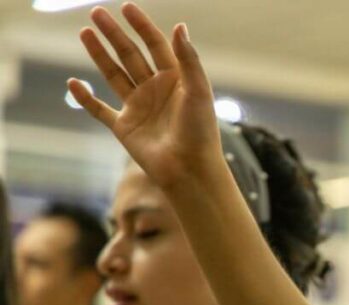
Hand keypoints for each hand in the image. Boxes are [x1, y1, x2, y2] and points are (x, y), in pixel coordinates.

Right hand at [69, 3, 222, 192]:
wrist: (190, 169)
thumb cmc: (201, 132)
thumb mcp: (198, 91)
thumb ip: (189, 60)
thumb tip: (179, 26)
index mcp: (176, 80)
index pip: (156, 45)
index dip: (142, 26)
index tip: (126, 7)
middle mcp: (156, 90)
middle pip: (131, 55)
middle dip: (114, 34)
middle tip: (96, 13)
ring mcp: (139, 108)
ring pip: (114, 75)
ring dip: (99, 55)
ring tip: (85, 33)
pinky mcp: (125, 128)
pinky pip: (100, 110)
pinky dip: (86, 98)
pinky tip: (73, 82)